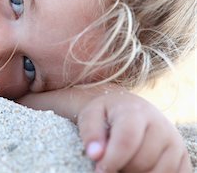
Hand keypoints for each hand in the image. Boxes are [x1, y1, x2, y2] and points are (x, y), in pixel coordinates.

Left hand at [77, 91, 191, 172]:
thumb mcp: (91, 115)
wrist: (128, 107)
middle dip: (122, 167)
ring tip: (124, 162)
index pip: (127, 140)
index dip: (112, 160)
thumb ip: (90, 132)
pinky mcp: (182, 156)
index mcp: (135, 111)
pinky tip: (139, 168)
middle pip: (141, 161)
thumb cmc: (106, 114)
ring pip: (157, 172)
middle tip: (111, 162)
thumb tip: (95, 154)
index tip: (100, 169)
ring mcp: (174, 141)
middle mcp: (160, 125)